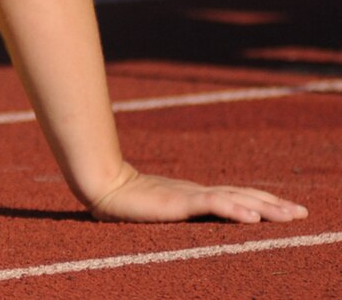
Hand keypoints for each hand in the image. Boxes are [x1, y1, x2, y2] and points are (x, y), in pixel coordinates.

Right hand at [91, 167, 306, 224]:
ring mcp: (189, 195)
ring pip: (235, 198)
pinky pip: (212, 205)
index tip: (289, 210)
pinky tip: (252, 218)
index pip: (238, 195)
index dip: (263, 201)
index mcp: (196, 195)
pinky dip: (235, 209)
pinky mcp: (178, 201)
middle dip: (274, 204)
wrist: (102, 185)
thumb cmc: (126, 202)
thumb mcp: (162, 209)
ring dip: (264, 207)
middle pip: (244, 195)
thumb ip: (180, 210)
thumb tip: (197, 216)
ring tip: (288, 216)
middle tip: (302, 213)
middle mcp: (198, 192)